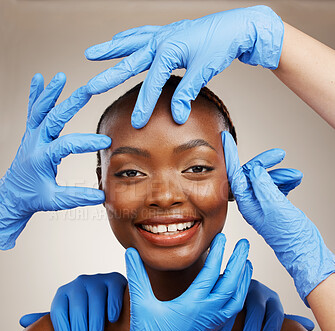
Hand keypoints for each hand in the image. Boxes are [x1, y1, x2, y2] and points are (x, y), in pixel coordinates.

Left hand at [0, 73, 110, 249]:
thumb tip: (101, 196)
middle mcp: (35, 143)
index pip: (67, 144)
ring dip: (51, 93)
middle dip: (72, 103)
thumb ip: (77, 197)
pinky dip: (36, 95)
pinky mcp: (31, 135)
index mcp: (42, 158)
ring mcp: (31, 136)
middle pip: (54, 118)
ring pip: (41, 110)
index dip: (87, 142)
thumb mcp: (55, 201)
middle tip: (87, 90)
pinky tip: (39, 80)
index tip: (106, 141)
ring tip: (60, 77)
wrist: (12, 195)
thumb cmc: (32, 197)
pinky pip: (33, 111)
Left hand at [19, 272, 126, 330]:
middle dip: (79, 330)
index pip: (59, 309)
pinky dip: (112, 306)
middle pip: (77, 306)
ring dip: (95, 322)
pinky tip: (112, 320)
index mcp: (64, 293)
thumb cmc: (87, 311)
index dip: (62, 328)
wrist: (112, 295)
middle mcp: (79, 283)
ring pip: (95, 300)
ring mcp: (97, 280)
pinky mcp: (115, 279)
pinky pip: (112, 293)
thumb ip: (50, 320)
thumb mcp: (68, 315)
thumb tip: (22, 321)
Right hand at [85, 5, 282, 127]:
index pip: (151, 83)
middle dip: (109, 76)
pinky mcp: (168, 33)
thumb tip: (177, 116)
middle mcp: (161, 40)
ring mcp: (163, 34)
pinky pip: (142, 34)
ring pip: (130, 43)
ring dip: (111, 50)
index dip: (143, 104)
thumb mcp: (203, 71)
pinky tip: (119, 40)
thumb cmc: (220, 46)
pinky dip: (128, 38)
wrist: (236, 26)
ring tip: (92, 54)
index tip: (136, 123)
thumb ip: (186, 93)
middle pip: (129, 61)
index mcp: (168, 49)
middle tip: (90, 87)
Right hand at [121, 234, 251, 330]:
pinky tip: (238, 288)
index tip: (223, 236)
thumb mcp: (140, 303)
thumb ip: (137, 275)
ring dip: (243, 278)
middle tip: (245, 243)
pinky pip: (233, 309)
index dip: (218, 252)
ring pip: (236, 298)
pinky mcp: (211, 328)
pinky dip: (239, 294)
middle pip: (231, 283)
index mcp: (191, 304)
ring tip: (247, 262)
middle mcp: (206, 312)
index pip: (211, 273)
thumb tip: (131, 252)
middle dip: (239, 261)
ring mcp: (211, 321)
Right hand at [218, 279, 313, 330]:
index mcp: (271, 298)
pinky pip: (221, 295)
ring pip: (238, 301)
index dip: (272, 327)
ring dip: (231, 320)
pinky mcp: (224, 283)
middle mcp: (257, 290)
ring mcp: (240, 285)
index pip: (276, 312)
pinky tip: (213, 321)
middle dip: (252, 326)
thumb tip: (309, 327)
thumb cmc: (255, 306)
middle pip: (257, 307)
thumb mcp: (270, 311)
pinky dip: (217, 309)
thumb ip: (286, 320)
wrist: (236, 286)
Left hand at [222, 130, 334, 303]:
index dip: (231, 156)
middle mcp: (251, 203)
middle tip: (279, 154)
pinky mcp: (272, 206)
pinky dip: (284, 181)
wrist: (303, 249)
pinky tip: (294, 181)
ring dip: (279, 174)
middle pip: (251, 174)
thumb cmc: (289, 233)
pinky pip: (274, 187)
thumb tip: (253, 168)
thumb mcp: (273, 204)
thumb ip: (261, 184)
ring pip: (265, 180)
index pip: (235, 174)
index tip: (224, 139)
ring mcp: (261, 204)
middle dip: (265, 164)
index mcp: (246, 203)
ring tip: (295, 175)